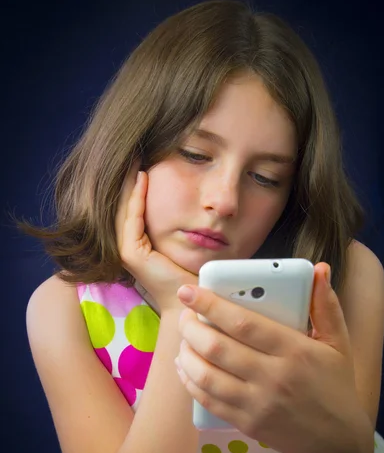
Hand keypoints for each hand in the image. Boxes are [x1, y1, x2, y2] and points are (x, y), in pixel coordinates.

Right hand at [115, 161, 196, 311]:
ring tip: (135, 158)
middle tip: (135, 151)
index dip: (135, 183)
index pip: (132, 207)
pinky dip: (135, 197)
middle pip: (123, 204)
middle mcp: (127, 246)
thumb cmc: (191, 273)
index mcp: (137, 243)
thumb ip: (178, 222)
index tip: (144, 158)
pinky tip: (142, 178)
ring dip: (128, 183)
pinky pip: (132, 218)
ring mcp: (126, 250)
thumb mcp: (182, 241)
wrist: (191, 301)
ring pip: (123, 208)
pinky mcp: (131, 253)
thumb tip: (188, 198)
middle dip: (127, 178)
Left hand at [175, 264, 369, 452]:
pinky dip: (190, 381)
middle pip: (217, 347)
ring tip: (184, 339)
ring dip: (186, 353)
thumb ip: (326, 306)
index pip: (243, 323)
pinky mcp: (246, 424)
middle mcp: (273, 377)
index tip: (189, 291)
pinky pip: (208, 400)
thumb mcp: (339, 343)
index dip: (211, 304)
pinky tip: (185, 366)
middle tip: (186, 315)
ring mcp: (257, 404)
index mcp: (294, 351)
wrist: (337, 443)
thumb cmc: (335, 386)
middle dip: (191, 327)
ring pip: (206, 375)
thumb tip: (319, 269)